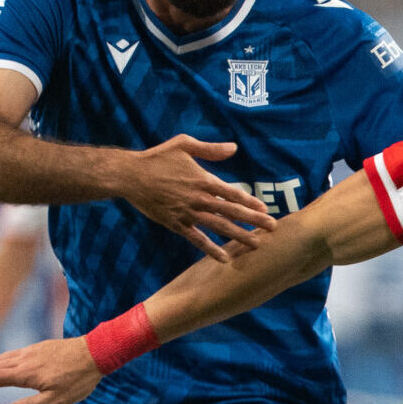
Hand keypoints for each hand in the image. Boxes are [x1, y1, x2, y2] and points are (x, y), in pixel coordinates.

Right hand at [0, 337, 101, 403]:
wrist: (96, 353)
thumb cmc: (77, 380)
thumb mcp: (54, 400)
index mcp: (25, 374)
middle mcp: (24, 360)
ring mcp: (31, 352)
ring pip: (3, 358)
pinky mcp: (39, 348)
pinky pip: (14, 353)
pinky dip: (1, 358)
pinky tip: (1, 361)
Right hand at [119, 134, 276, 261]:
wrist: (130, 176)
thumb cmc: (157, 158)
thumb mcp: (184, 145)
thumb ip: (210, 149)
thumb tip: (234, 148)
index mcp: (202, 179)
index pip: (232, 193)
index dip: (250, 202)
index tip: (265, 209)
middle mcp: (198, 198)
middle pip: (231, 211)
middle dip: (254, 220)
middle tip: (272, 228)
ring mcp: (187, 213)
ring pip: (218, 227)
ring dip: (238, 236)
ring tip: (256, 244)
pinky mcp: (175, 224)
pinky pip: (196, 239)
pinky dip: (211, 249)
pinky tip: (225, 258)